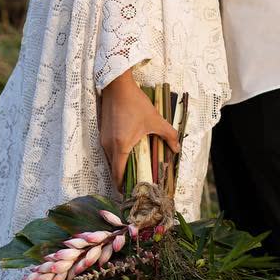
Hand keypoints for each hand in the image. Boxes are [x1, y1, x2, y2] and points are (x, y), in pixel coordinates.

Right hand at [99, 71, 180, 189]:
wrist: (117, 86)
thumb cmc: (135, 103)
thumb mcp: (155, 120)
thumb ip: (168, 135)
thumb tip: (177, 148)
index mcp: (120, 146)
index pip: (118, 174)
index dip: (123, 186)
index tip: (130, 193)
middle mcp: (108, 146)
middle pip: (114, 169)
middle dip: (123, 178)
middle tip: (135, 184)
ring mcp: (103, 139)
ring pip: (110, 159)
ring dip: (120, 166)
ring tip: (133, 170)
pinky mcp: (102, 132)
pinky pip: (109, 150)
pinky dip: (117, 156)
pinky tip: (128, 153)